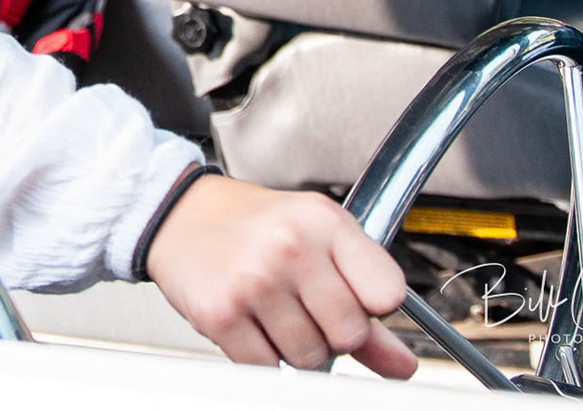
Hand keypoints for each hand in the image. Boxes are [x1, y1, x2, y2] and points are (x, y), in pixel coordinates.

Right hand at [144, 173, 417, 378]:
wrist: (179, 214)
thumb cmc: (253, 225)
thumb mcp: (317, 241)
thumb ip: (364, 299)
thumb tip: (402, 364)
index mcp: (323, 221)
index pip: (388, 294)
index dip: (372, 307)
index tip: (353, 298)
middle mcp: (290, 247)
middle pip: (349, 335)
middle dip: (331, 332)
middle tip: (304, 303)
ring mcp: (253, 282)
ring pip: (310, 359)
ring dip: (295, 346)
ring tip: (273, 308)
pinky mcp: (219, 313)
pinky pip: (266, 368)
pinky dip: (261, 355)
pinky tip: (249, 320)